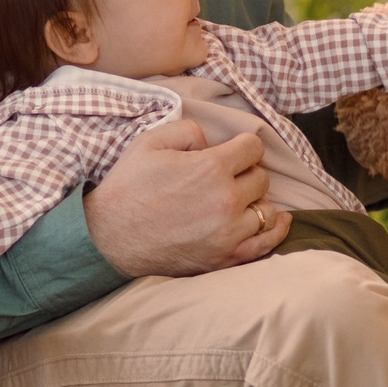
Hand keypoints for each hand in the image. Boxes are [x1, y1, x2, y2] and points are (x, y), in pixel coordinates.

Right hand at [84, 121, 287, 276]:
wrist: (108, 237)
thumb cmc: (128, 187)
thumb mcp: (151, 141)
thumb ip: (189, 130)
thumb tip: (212, 142)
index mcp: (211, 167)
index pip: (253, 147)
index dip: (243, 146)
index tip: (234, 151)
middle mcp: (227, 199)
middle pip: (261, 178)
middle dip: (245, 173)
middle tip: (224, 177)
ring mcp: (229, 232)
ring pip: (267, 208)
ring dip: (255, 200)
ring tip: (236, 200)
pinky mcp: (226, 257)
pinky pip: (268, 242)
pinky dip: (278, 229)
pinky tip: (279, 219)